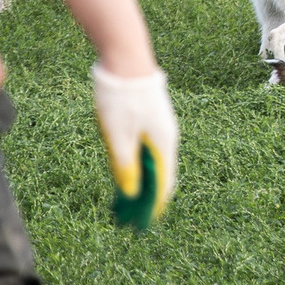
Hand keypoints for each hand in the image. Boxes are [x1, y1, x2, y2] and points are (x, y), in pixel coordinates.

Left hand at [91, 64, 177, 231]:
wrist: (126, 59)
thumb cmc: (122, 98)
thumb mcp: (117, 136)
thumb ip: (124, 166)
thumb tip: (130, 193)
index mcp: (162, 145)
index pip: (163, 185)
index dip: (154, 207)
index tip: (142, 225)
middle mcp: (167, 138)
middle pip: (159, 175)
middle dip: (145, 197)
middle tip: (128, 216)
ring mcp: (161, 127)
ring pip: (153, 162)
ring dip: (141, 181)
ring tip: (123, 197)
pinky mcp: (152, 119)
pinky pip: (148, 149)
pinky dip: (139, 164)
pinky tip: (125, 168)